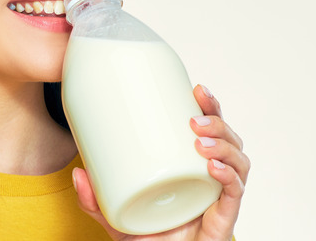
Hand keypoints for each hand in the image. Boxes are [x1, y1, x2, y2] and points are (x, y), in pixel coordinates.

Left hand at [72, 84, 249, 240]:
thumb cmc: (148, 237)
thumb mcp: (115, 215)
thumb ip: (94, 199)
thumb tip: (77, 173)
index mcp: (192, 165)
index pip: (209, 129)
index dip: (208, 106)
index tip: (195, 88)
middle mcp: (211, 177)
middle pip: (229, 139)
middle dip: (217, 121)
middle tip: (195, 117)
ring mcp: (220, 196)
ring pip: (238, 161)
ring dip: (224, 145)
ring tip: (200, 141)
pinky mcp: (225, 218)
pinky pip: (235, 193)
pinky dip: (230, 176)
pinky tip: (213, 167)